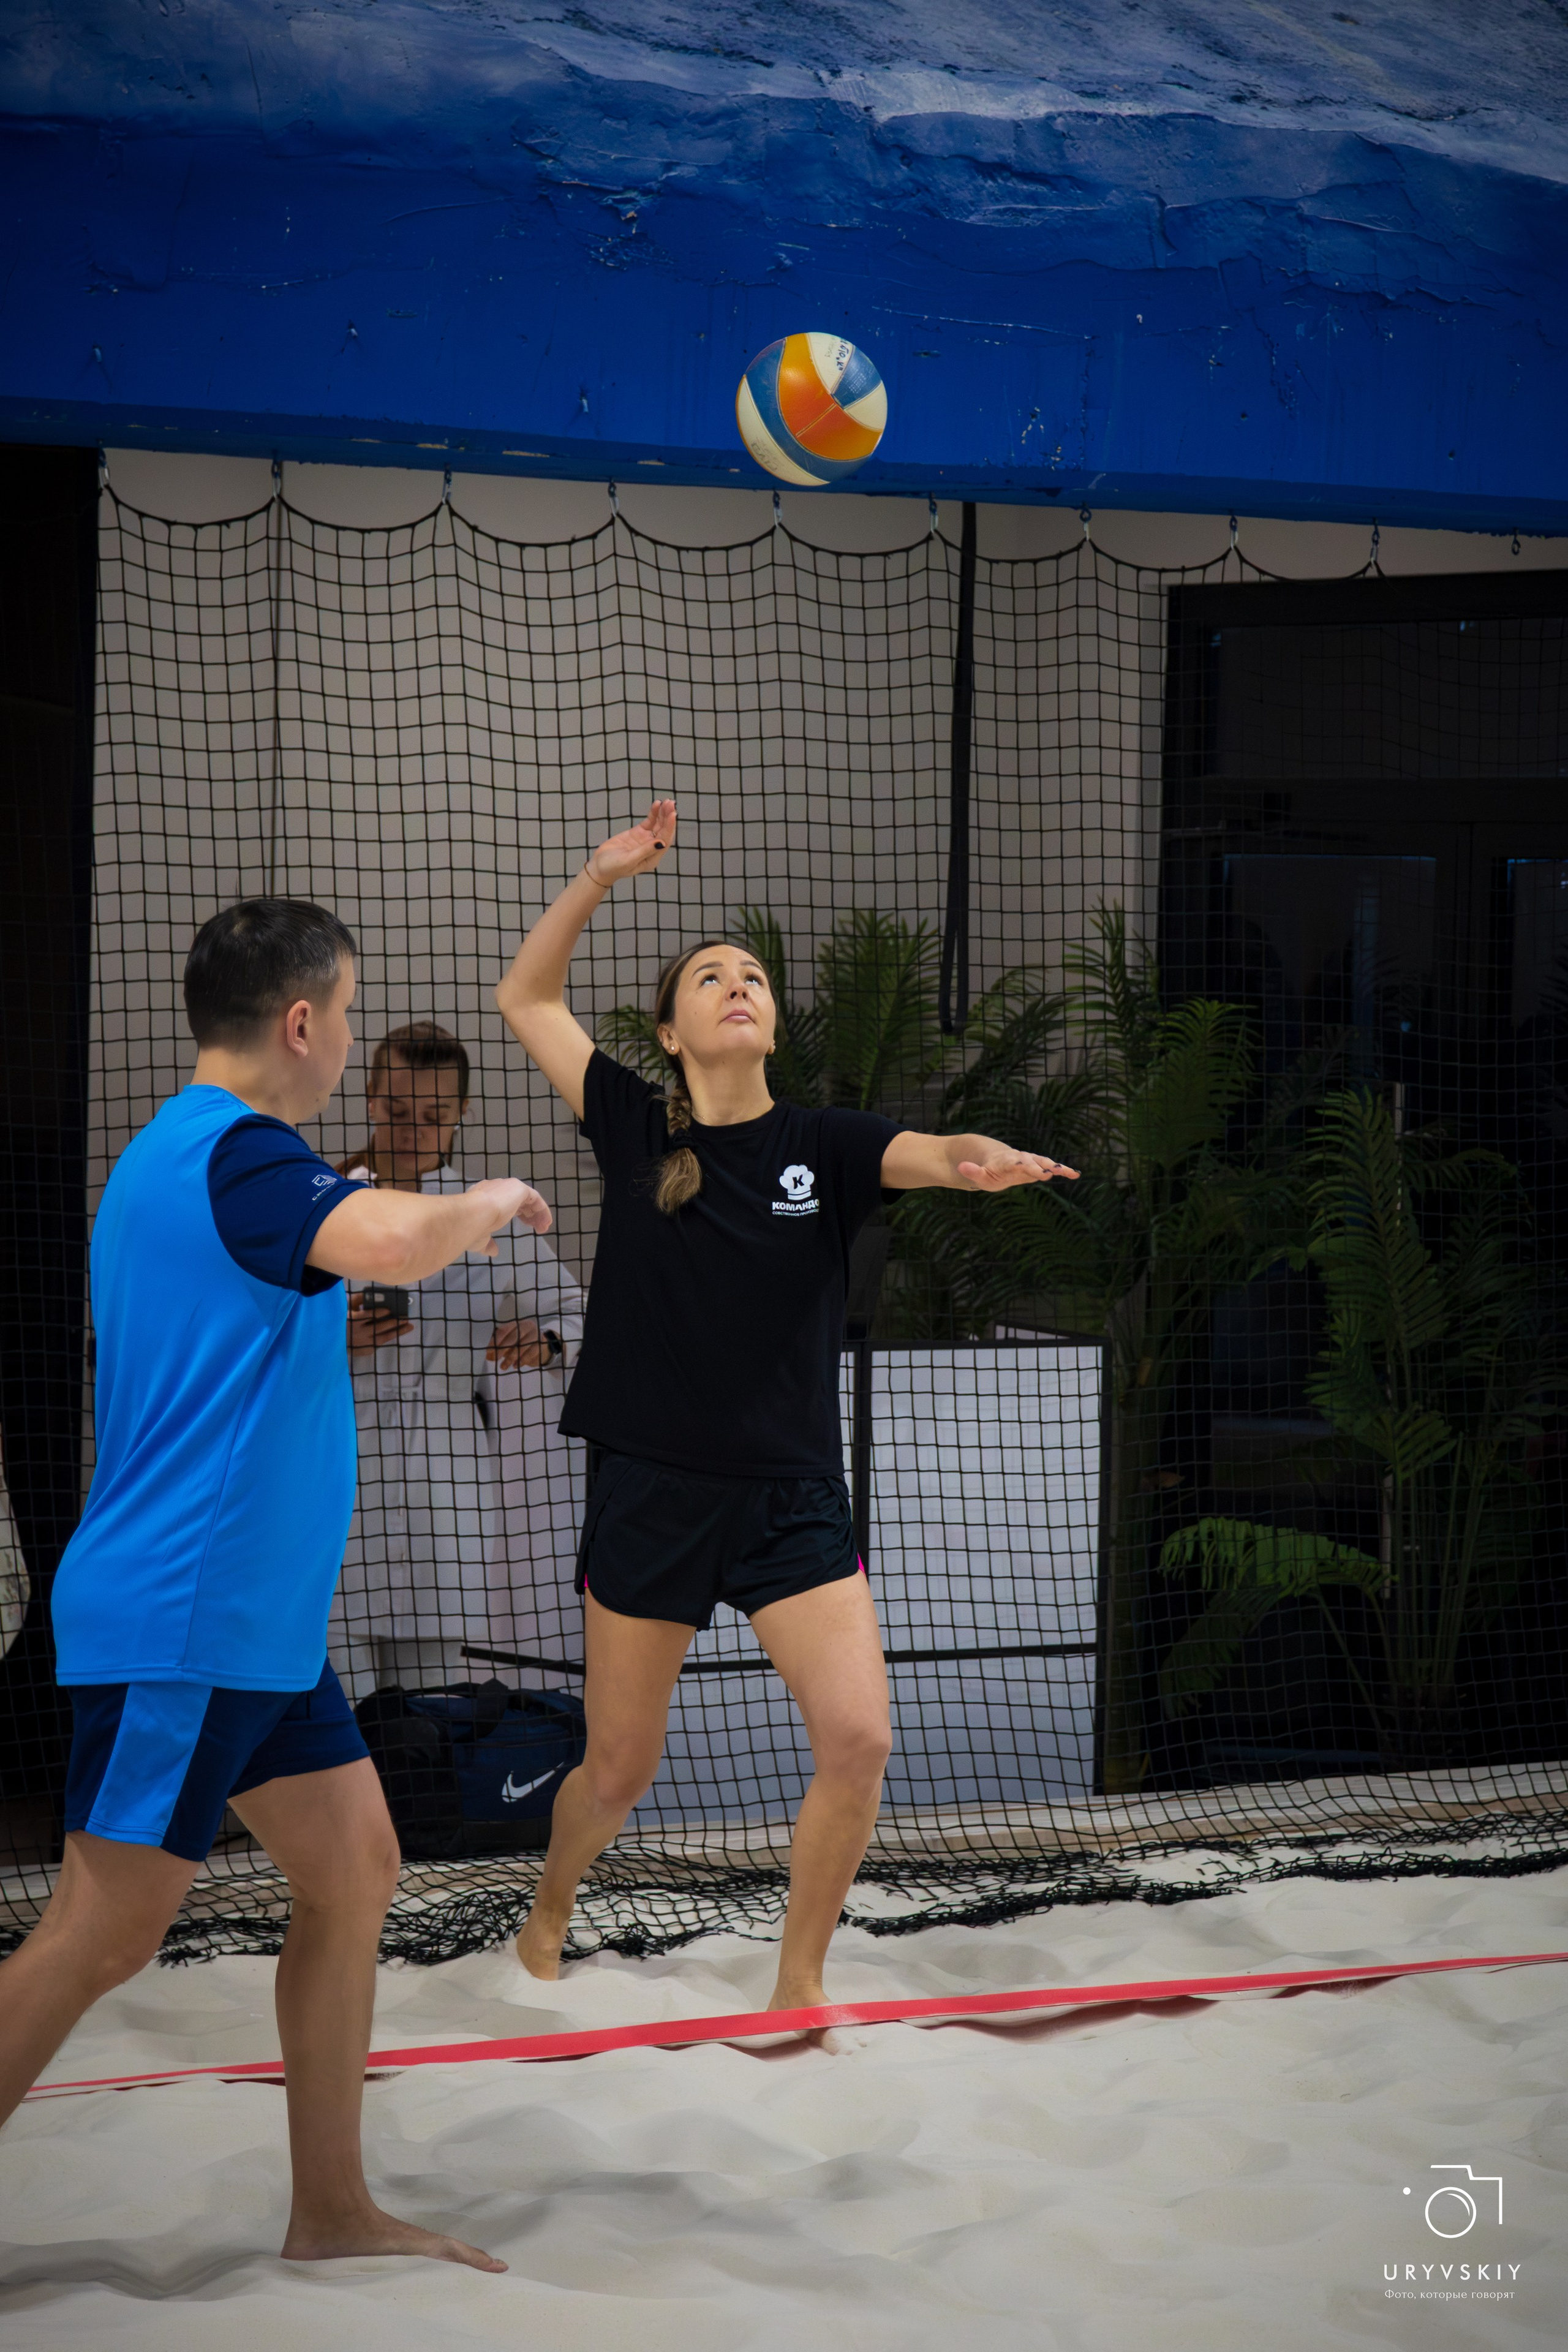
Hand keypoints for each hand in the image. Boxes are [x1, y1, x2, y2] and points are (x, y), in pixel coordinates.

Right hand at [347, 1297, 412, 1354]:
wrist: (333, 1340)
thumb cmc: (341, 1320)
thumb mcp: (346, 1308)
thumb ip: (357, 1300)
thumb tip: (370, 1295)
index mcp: (351, 1320)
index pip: (367, 1316)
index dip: (378, 1313)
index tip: (389, 1310)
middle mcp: (357, 1332)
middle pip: (378, 1327)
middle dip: (394, 1323)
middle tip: (406, 1318)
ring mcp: (361, 1343)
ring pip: (381, 1338)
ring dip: (396, 1332)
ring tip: (408, 1327)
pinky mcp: (363, 1351)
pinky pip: (377, 1345)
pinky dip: (386, 1339)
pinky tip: (396, 1334)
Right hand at [465, 1177, 551, 1254]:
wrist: (473, 1214)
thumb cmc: (472, 1227)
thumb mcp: (479, 1239)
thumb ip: (488, 1244)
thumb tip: (494, 1251)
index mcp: (483, 1197)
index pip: (504, 1202)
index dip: (517, 1213)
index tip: (524, 1226)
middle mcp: (496, 1188)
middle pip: (518, 1199)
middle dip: (529, 1214)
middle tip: (536, 1227)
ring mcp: (507, 1187)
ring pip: (528, 1198)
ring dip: (537, 1213)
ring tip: (543, 1228)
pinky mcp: (518, 1188)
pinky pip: (535, 1198)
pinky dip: (542, 1209)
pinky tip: (546, 1222)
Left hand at [487, 1318, 550, 1370]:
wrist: (541, 1346)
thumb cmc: (521, 1343)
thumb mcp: (509, 1344)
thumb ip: (499, 1347)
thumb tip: (488, 1356)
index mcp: (516, 1324)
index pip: (504, 1329)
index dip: (495, 1340)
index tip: (488, 1351)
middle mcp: (526, 1326)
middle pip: (513, 1336)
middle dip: (502, 1348)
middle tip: (496, 1358)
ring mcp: (535, 1333)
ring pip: (522, 1345)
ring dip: (511, 1357)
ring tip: (504, 1366)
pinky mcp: (542, 1342)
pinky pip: (531, 1352)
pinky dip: (523, 1360)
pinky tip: (516, 1366)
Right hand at [584, 799, 675, 887]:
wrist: (599, 865)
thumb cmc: (613, 867)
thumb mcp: (628, 860)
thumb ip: (644, 851)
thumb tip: (661, 842)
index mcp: (652, 858)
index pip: (665, 840)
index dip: (669, 827)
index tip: (673, 814)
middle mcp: (652, 849)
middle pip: (664, 831)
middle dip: (668, 817)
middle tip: (671, 803)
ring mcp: (645, 840)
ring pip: (658, 825)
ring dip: (663, 813)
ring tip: (667, 801)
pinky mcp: (638, 833)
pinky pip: (649, 821)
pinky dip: (653, 813)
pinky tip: (657, 804)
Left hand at [955, 1144, 1080, 1190]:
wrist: (994, 1160)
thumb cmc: (987, 1170)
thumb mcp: (977, 1174)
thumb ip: (972, 1171)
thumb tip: (961, 1167)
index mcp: (1006, 1161)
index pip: (1015, 1163)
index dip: (1024, 1167)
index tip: (1033, 1172)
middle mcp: (1020, 1158)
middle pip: (1031, 1161)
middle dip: (1040, 1167)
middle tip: (1051, 1172)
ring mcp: (1030, 1161)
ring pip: (1043, 1162)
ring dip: (1055, 1167)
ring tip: (1069, 1173)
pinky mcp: (1037, 1166)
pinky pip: (1050, 1167)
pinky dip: (1061, 1170)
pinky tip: (1075, 1175)